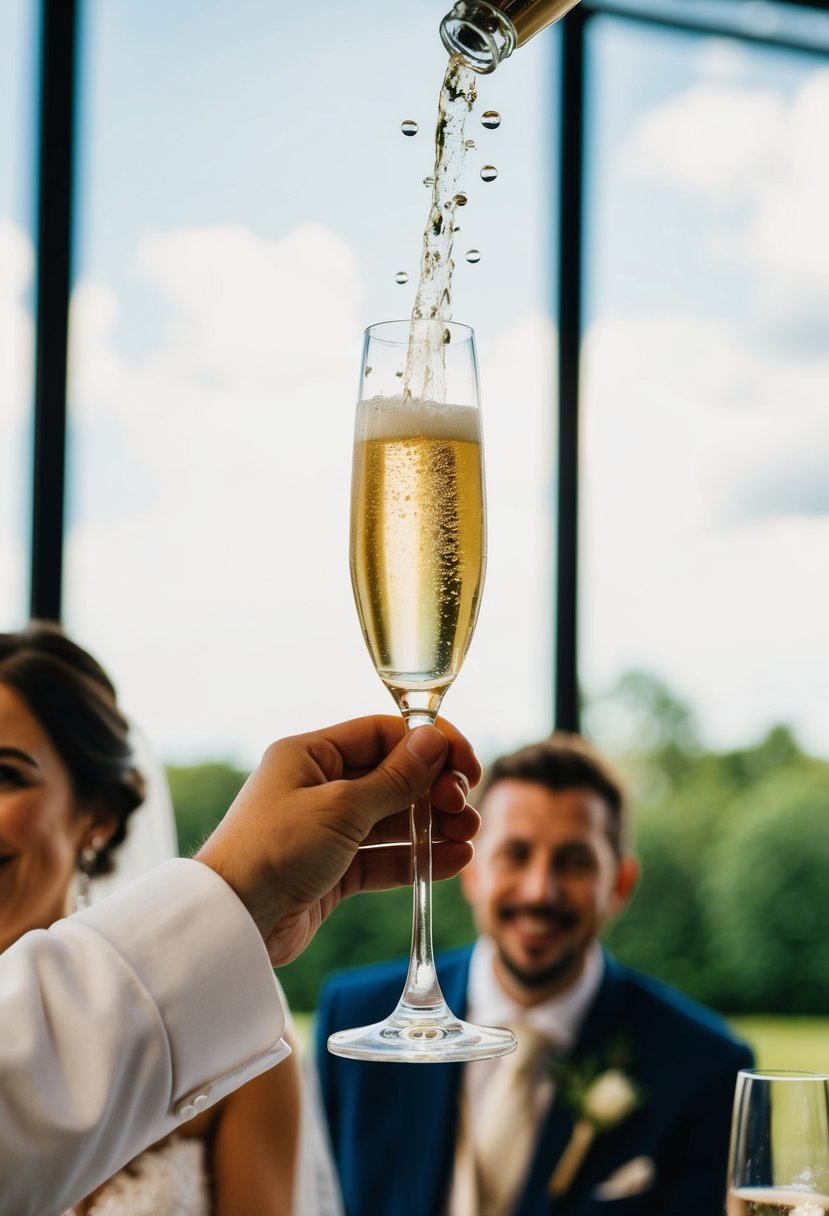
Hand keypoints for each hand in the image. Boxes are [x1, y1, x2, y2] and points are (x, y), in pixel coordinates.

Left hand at [196, 715, 480, 965]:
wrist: (232, 922)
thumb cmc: (275, 850)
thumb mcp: (341, 808)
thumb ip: (394, 778)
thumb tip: (433, 740)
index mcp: (310, 755)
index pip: (381, 734)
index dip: (428, 744)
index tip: (465, 763)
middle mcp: (318, 786)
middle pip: (392, 775)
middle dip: (434, 788)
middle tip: (463, 805)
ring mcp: (326, 829)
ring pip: (393, 818)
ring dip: (433, 824)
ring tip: (468, 835)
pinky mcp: (333, 871)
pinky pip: (384, 856)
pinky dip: (418, 856)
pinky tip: (452, 860)